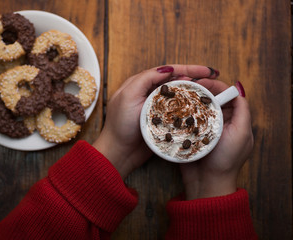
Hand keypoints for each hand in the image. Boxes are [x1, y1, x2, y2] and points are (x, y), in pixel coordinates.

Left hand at [93, 65, 218, 178]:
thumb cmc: (120, 125)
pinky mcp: (161, 121)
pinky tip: (200, 107)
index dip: (188, 69)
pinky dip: (189, 107)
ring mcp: (156, 108)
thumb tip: (167, 68)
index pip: (168, 71)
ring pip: (178, 95)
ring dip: (194, 91)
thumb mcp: (128, 96)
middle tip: (213, 77)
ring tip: (211, 89)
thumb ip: (145, 79)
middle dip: (195, 77)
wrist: (119, 152)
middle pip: (176, 81)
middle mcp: (149, 93)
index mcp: (141, 84)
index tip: (206, 70)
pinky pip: (178, 110)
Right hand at [180, 79, 253, 199]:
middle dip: (198, 89)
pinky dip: (180, 112)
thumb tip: (238, 88)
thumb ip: (242, 111)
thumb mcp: (241, 134)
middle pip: (209, 98)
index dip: (214, 85)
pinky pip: (185, 119)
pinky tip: (173, 107)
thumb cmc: (226, 160)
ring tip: (178, 92)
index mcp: (233, 119)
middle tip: (185, 84)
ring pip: (196, 107)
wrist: (207, 182)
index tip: (201, 81)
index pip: (225, 94)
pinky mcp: (189, 134)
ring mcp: (202, 128)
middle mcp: (218, 121)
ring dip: (188, 99)